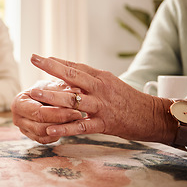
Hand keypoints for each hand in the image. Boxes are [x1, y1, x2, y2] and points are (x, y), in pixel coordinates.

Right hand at [11, 80, 83, 143]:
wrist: (40, 94)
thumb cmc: (46, 88)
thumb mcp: (53, 85)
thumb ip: (63, 89)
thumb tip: (78, 91)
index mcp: (19, 102)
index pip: (39, 113)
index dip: (58, 114)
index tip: (76, 111)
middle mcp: (17, 118)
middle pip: (40, 127)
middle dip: (61, 122)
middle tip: (78, 116)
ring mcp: (22, 128)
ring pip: (43, 135)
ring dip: (60, 129)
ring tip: (75, 120)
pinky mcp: (30, 135)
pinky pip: (44, 140)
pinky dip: (57, 134)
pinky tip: (67, 126)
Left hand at [12, 54, 177, 144]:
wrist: (152, 115)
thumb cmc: (128, 98)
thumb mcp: (110, 83)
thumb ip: (90, 80)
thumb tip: (69, 75)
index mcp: (101, 77)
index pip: (75, 66)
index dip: (57, 61)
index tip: (40, 56)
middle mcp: (100, 88)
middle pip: (72, 75)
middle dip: (51, 67)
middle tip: (34, 59)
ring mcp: (101, 106)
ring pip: (73, 100)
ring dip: (52, 97)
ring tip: (34, 94)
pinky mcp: (104, 124)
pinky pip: (81, 126)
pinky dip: (65, 128)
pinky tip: (50, 130)